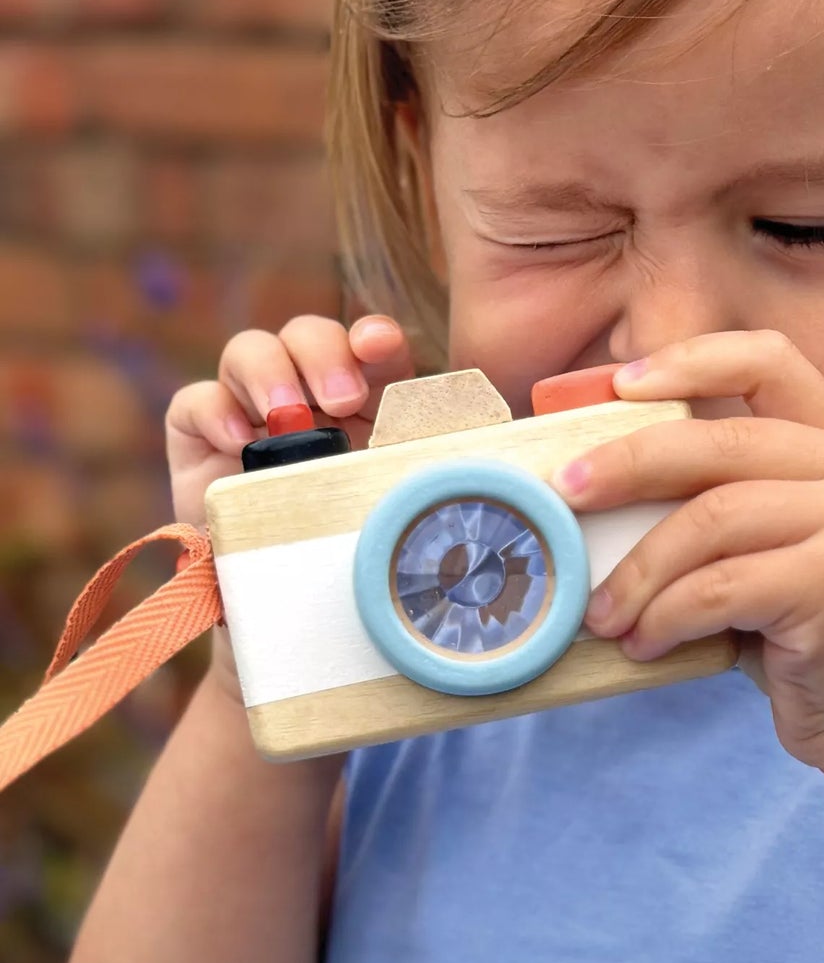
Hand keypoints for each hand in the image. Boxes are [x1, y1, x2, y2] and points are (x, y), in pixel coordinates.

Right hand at [165, 314, 415, 694]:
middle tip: (343, 401)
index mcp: (366, 402)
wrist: (296, 626)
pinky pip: (195, 400)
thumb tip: (489, 453)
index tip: (381, 348)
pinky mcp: (198, 437)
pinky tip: (239, 440)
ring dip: (270, 372)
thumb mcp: (395, 513)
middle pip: (309, 335)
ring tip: (288, 416)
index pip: (368, 347)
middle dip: (324, 354)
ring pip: (249, 350)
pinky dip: (216, 410)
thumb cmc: (358, 559)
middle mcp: (307, 394)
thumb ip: (428, 476)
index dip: (373, 337)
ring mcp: (249, 410)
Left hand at [550, 330, 823, 779]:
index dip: (689, 360)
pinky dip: (666, 616)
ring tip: (603, 613)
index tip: (618, 385)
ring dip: (639, 570)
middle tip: (564, 496)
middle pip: (721, 442)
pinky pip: (720, 586)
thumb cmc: (804, 630)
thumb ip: (718, 496)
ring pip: (712, 520)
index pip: (769, 360)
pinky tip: (644, 644)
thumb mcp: (771, 545)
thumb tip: (591, 471)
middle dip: (627, 465)